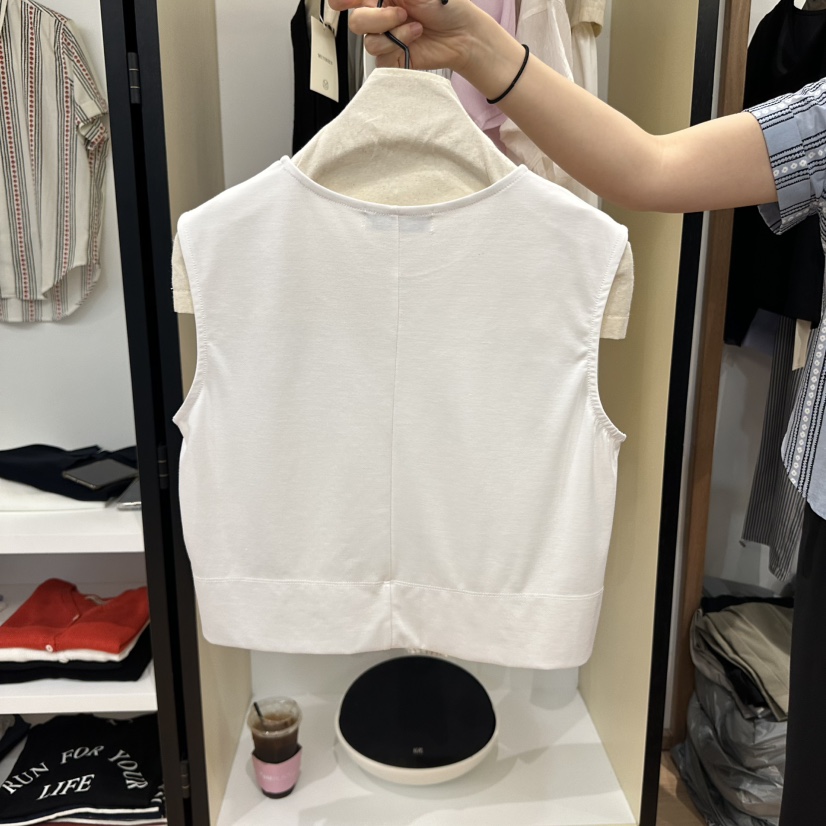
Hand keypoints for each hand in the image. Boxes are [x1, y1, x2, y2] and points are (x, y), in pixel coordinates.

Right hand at [328, 0, 478, 74]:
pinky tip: (414, 39)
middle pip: (356, 22)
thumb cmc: (445, 5)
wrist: (463, 33)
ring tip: (415, 27)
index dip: (341, 1)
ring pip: (367, 41)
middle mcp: (381, 17)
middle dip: (376, 17)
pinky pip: (380, 58)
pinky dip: (398, 46)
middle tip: (401, 12)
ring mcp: (386, 39)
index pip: (352, 0)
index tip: (339, 2)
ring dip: (393, 32)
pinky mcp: (393, 59)